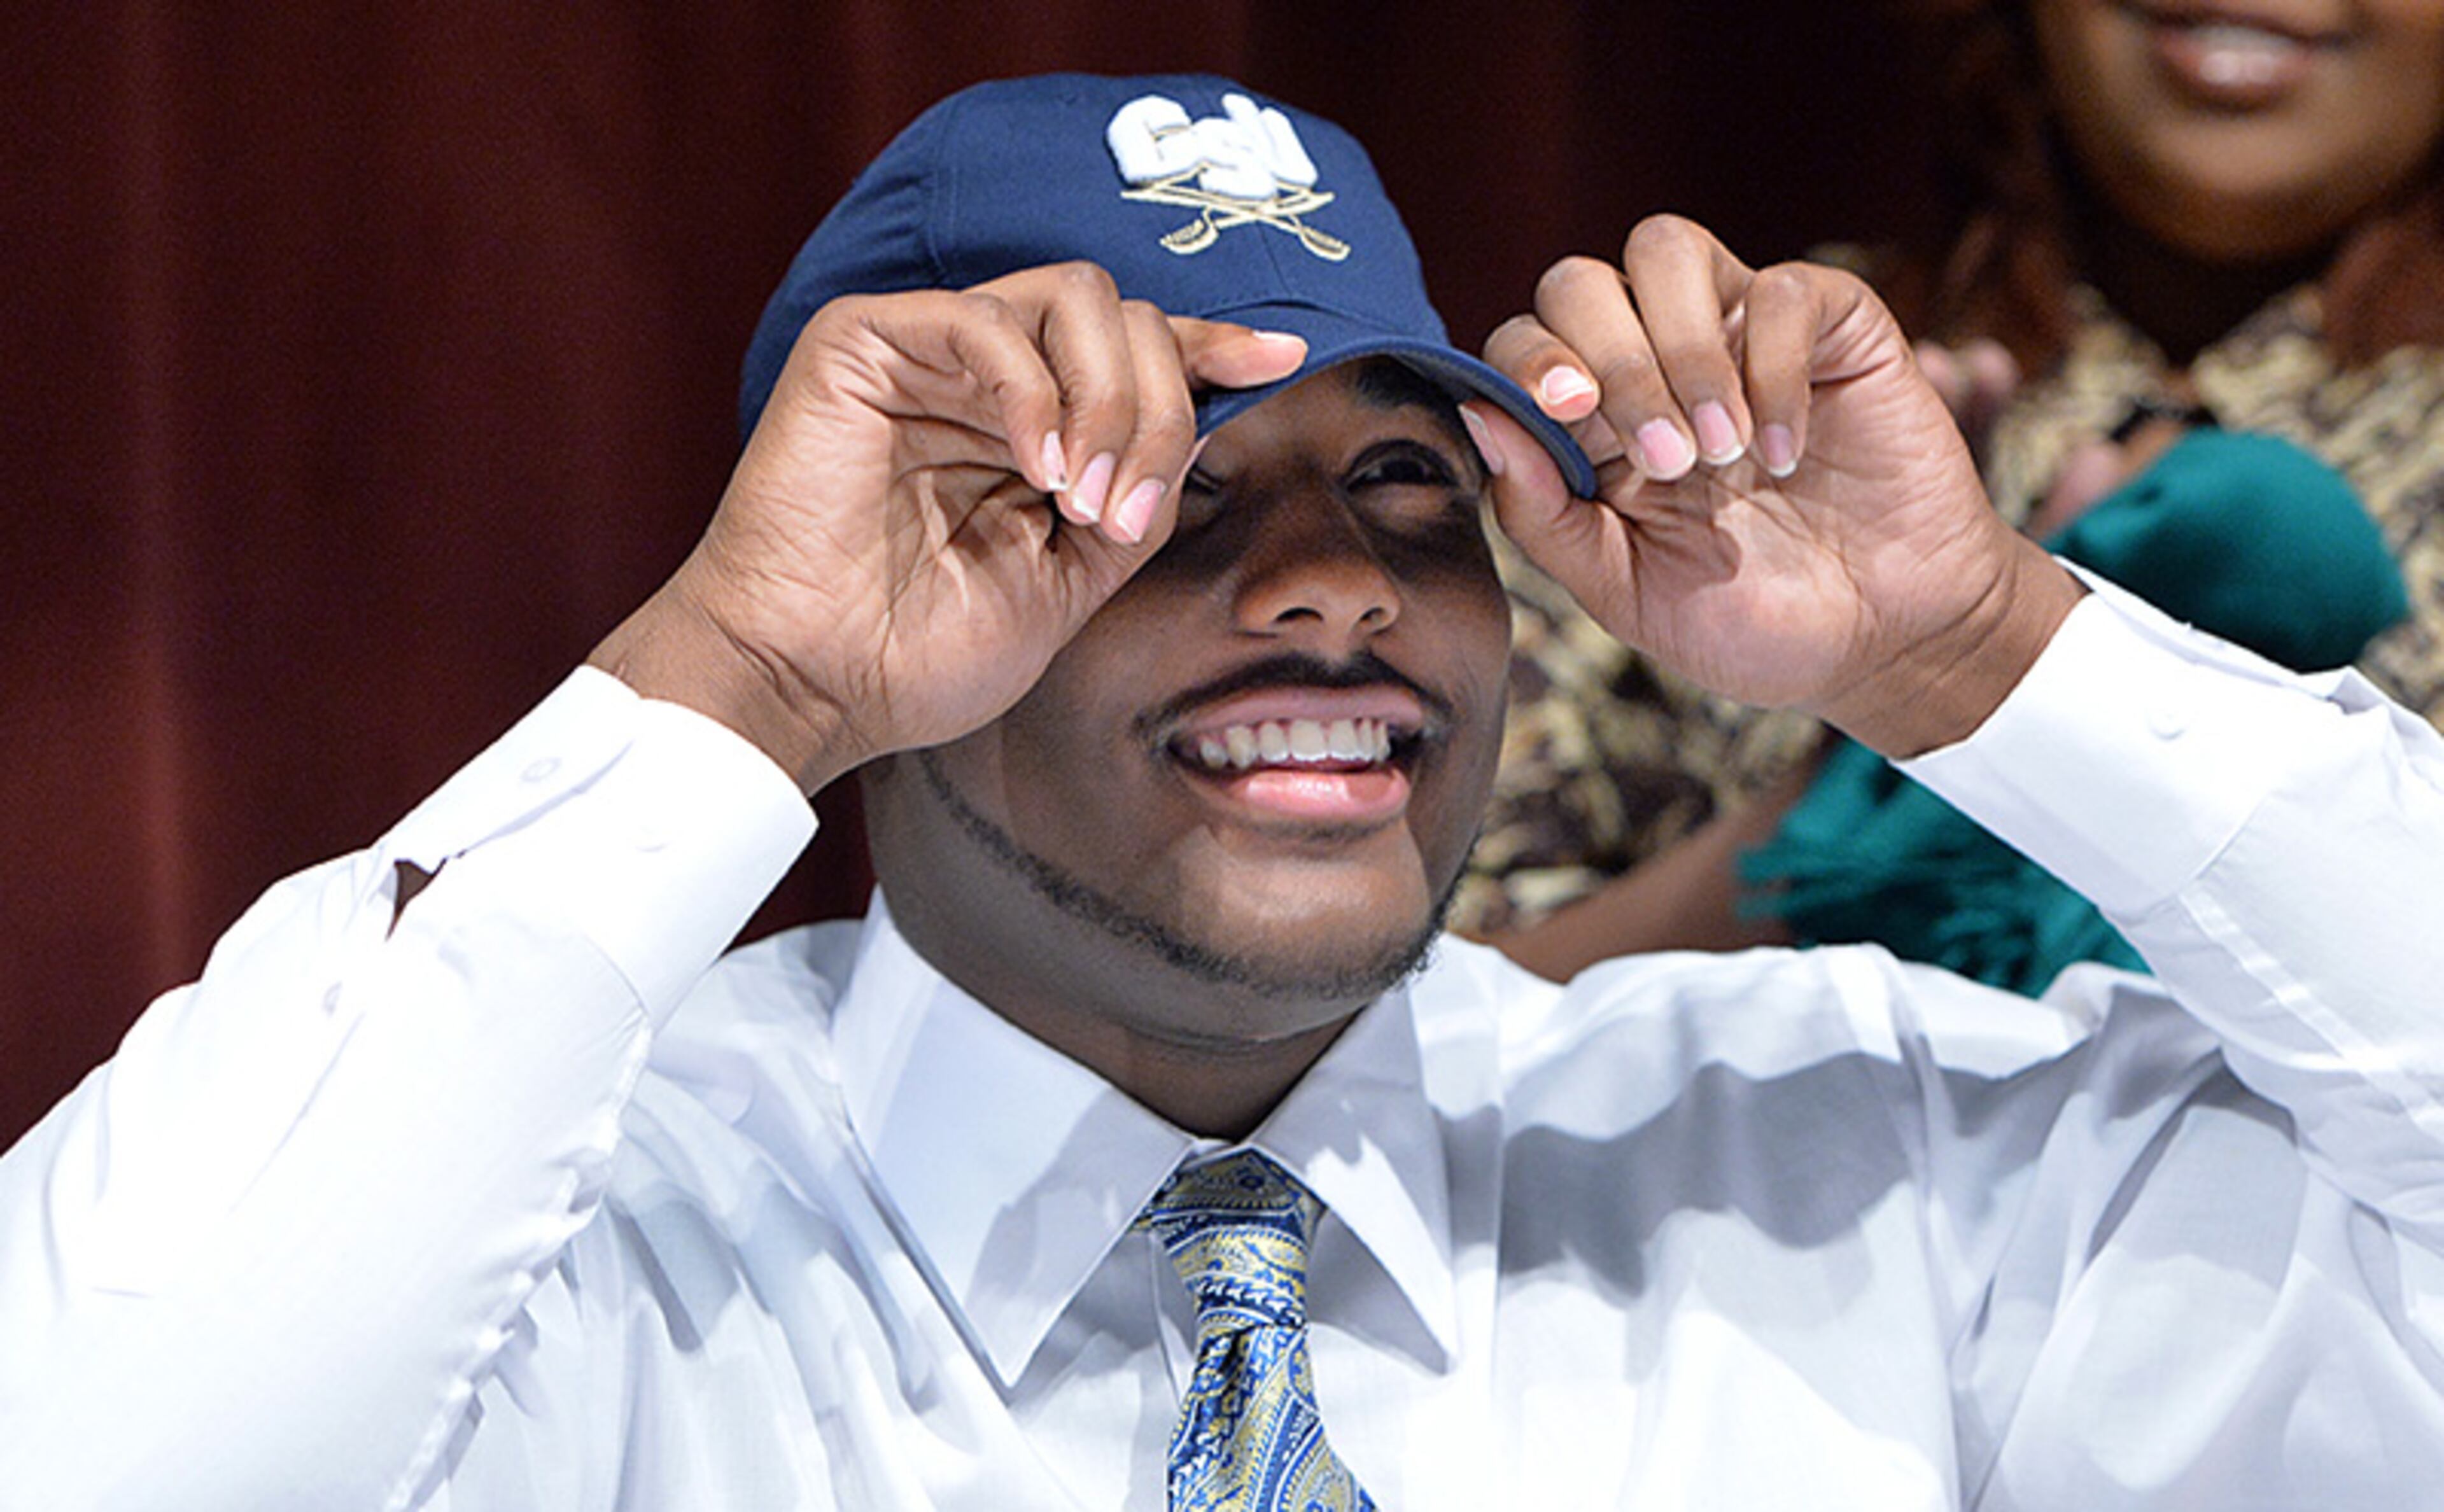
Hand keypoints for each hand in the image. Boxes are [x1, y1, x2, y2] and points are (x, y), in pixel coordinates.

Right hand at [588, 263, 1305, 790]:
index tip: (1277, 360)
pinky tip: (1037, 468)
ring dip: (1107, 399)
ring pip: (1070, 298)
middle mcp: (983, 379)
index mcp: (1029, 429)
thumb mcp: (1069, 582)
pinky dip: (1034, 391)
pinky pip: (985, 319)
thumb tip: (1200, 429)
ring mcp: (926, 352)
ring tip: (1080, 497)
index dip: (1208, 345)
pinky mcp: (864, 341)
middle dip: (1157, 406)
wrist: (811, 684)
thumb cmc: (916, 652)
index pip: (1135, 351)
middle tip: (1124, 509)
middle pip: (1123, 317)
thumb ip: (1136, 500)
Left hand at [1467, 216, 2081, 756]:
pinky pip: (1780, 288)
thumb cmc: (1748, 622)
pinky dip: (1774, 368)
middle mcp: (1655, 362)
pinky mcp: (1830, 327)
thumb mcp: (1622, 589)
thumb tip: (1473, 413)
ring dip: (1682, 348)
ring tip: (1720, 448)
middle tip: (1666, 460)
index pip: (1525, 341)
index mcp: (1592, 424)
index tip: (1570, 413)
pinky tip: (1786, 449)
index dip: (1531, 360)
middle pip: (1581, 279)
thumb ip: (1542, 512)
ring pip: (1666, 250)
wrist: (1880, 643)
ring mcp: (1739, 335)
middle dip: (1611, 358)